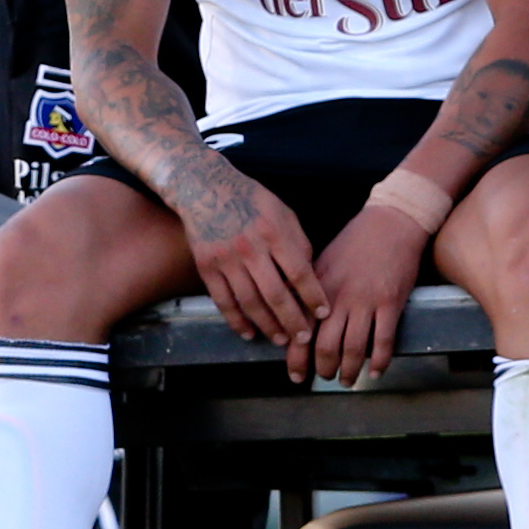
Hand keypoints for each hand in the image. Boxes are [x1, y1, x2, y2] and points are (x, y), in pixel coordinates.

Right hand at [178, 167, 328, 352]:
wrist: (205, 188)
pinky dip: (236, 320)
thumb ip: (298, 244)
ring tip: (281, 339)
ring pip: (249, 302)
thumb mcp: (284, 214)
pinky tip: (249, 333)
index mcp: (273, 232)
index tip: (323, 314)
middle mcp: (249, 248)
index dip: (312, 296)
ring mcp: (225, 259)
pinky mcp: (206, 267)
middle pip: (275, 294)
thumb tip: (310, 277)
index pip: (298, 272)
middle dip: (292, 320)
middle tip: (304, 338)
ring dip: (267, 325)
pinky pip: (223, 301)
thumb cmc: (253, 201)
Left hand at [310, 205, 427, 386]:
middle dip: (323, 369)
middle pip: (326, 346)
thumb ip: (308, 291)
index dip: (297, 360)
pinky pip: (384, 341)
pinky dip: (380, 361)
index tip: (296, 376)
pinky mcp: (391, 303)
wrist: (392, 222)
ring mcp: (366, 301)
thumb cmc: (356, 241)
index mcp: (319, 288)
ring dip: (350, 371)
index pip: (301, 331)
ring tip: (348, 380)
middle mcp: (339, 298)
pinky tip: (377, 371)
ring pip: (354, 349)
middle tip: (325, 378)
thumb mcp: (323, 262)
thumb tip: (296, 319)